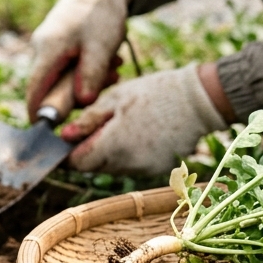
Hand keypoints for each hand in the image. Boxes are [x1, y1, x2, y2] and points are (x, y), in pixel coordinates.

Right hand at [27, 0, 131, 118]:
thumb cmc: (100, 12)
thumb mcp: (100, 45)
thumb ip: (90, 75)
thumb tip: (82, 103)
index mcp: (47, 52)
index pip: (34, 94)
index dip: (40, 116)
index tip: (54, 135)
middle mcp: (43, 51)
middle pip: (51, 90)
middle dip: (79, 95)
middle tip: (109, 82)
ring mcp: (51, 49)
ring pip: (65, 80)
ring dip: (90, 81)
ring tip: (114, 68)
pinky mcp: (62, 47)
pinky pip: (72, 69)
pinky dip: (91, 71)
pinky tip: (111, 63)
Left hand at [62, 64, 229, 174]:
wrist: (198, 101)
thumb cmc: (154, 92)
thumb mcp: (115, 98)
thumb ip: (88, 120)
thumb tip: (64, 136)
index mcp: (114, 145)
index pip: (78, 164)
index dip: (70, 152)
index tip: (71, 138)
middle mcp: (128, 164)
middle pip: (94, 167)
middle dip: (90, 151)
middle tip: (99, 125)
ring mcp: (145, 169)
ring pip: (114, 168)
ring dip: (110, 153)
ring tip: (123, 126)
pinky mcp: (158, 170)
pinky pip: (133, 167)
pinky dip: (130, 155)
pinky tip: (141, 134)